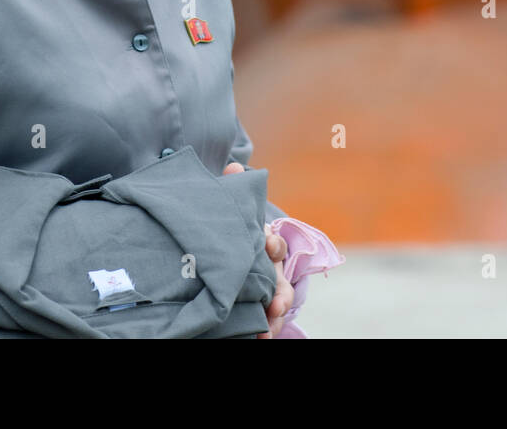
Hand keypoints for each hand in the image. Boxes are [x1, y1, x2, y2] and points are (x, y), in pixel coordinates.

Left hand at [222, 161, 293, 337]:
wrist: (225, 260)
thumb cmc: (230, 234)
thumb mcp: (229, 214)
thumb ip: (232, 191)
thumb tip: (235, 167)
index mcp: (262, 246)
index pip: (274, 244)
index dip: (272, 244)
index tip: (266, 244)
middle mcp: (270, 270)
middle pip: (281, 282)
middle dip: (280, 293)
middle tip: (275, 303)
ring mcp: (266, 292)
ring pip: (277, 305)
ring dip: (276, 316)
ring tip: (269, 328)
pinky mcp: (257, 310)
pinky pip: (266, 323)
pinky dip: (266, 331)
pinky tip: (259, 338)